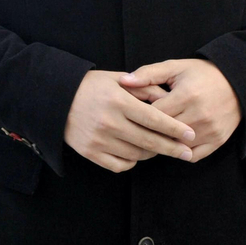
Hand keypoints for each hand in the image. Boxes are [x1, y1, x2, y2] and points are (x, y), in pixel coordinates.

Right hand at [63, 69, 195, 172]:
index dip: (175, 129)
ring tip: (159, 148)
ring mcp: (99, 139)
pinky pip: (120, 165)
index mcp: (118, 101)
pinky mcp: (91, 153)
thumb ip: (144, 88)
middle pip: (150, 142)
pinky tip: (136, 153)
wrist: (55, 99)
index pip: (154, 119)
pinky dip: (132, 161)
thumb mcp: (117, 79)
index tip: (190, 135)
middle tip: (188, 153)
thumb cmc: (91, 86)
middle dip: (172, 148)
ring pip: (137, 155)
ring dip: (152, 154)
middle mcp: (110, 122)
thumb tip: (170, 100)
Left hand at [119, 59, 241, 160]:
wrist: (238, 82)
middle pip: (164, 134)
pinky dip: (180, 153)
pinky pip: (193, 156)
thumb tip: (123, 81)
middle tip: (133, 132)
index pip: (153, 116)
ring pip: (177, 147)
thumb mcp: (175, 67)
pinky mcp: (218, 141)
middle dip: (147, 133)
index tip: (128, 116)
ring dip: (163, 145)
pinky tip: (171, 144)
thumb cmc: (202, 73)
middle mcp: (200, 116)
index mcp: (186, 96)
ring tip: (150, 139)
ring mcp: (210, 130)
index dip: (138, 117)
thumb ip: (148, 74)